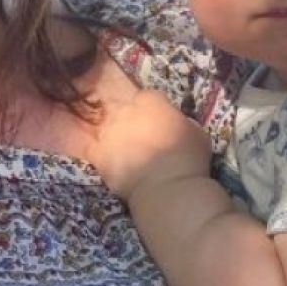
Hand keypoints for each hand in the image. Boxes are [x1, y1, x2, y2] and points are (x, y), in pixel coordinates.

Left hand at [79, 54, 211, 199]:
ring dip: (112, 136)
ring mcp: (109, 131)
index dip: (153, 110)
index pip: (148, 97)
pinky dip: (94, 150)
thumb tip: (178, 125)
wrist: (165, 188)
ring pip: (105, 127)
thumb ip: (183, 123)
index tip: (158, 122)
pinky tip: (100, 156)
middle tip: (140, 137)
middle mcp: (126, 111)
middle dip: (129, 120)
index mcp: (152, 101)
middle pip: (123, 109)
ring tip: (122, 150)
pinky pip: (88, 146)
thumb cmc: (187, 159)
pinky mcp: (98, 154)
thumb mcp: (197, 133)